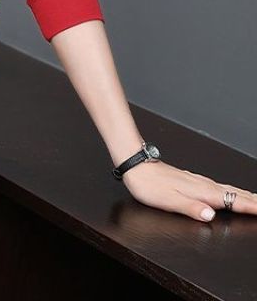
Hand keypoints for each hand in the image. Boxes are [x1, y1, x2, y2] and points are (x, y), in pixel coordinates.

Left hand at [122, 160, 256, 220]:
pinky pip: (219, 186)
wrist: (136, 165)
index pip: (232, 200)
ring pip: (228, 189)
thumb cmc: (149, 184)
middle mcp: (202, 184)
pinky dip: (231, 190)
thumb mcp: (168, 200)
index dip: (251, 207)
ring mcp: (197, 181)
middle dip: (253, 200)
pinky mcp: (191, 180)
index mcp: (201, 191)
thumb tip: (211, 215)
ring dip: (245, 195)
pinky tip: (230, 192)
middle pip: (234, 194)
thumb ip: (191, 208)